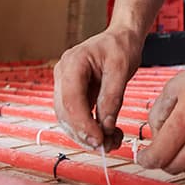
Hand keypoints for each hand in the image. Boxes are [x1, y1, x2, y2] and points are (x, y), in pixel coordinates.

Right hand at [53, 27, 141, 150]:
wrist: (120, 37)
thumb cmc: (121, 47)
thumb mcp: (121, 69)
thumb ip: (112, 97)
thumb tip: (106, 126)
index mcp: (72, 63)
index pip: (70, 100)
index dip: (82, 124)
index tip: (100, 140)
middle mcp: (63, 74)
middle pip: (64, 113)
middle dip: (84, 134)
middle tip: (107, 147)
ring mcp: (65, 84)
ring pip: (67, 119)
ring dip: (86, 136)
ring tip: (111, 142)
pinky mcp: (73, 94)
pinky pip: (75, 116)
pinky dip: (89, 129)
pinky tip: (108, 134)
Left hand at [136, 49, 184, 173]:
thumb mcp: (173, 87)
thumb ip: (157, 113)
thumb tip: (155, 134)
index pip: (159, 157)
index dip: (145, 160)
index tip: (142, 157)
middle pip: (173, 167)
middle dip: (160, 161)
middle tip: (157, 149)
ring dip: (178, 159)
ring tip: (176, 140)